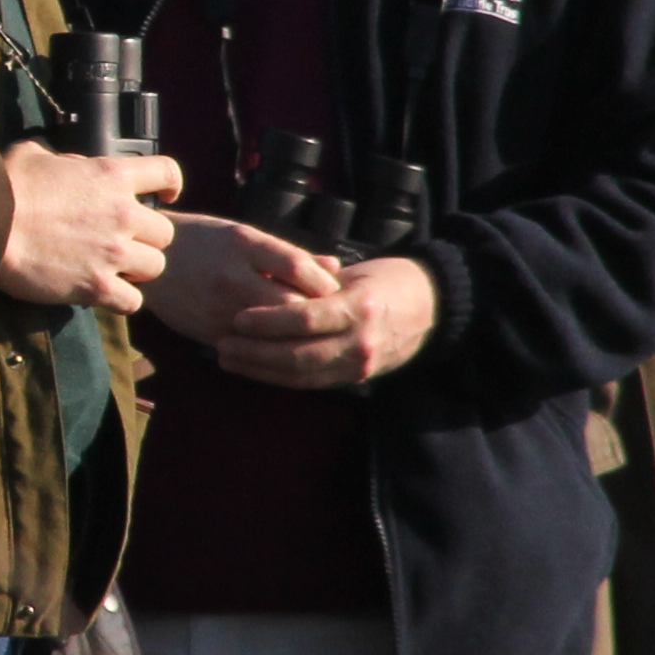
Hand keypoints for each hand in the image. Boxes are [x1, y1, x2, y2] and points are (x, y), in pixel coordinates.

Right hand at [0, 145, 181, 313]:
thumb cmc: (7, 186)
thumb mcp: (35, 154)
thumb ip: (62, 158)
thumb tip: (61, 162)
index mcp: (112, 176)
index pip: (167, 173)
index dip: (170, 184)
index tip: (165, 196)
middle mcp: (122, 214)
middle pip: (165, 232)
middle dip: (146, 238)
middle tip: (123, 243)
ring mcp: (114, 253)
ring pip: (155, 267)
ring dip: (137, 270)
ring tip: (114, 270)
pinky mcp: (98, 287)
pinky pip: (132, 302)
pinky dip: (122, 301)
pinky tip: (103, 294)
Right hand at [142, 211, 336, 348]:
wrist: (146, 260)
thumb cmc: (201, 241)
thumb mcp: (243, 234)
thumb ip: (288, 253)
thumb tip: (334, 266)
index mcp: (244, 242)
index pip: (298, 266)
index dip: (324, 283)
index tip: (336, 291)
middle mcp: (232, 274)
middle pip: (290, 305)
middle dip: (315, 315)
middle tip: (330, 320)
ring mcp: (219, 306)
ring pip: (272, 332)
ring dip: (295, 336)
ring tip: (311, 335)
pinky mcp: (208, 331)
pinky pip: (250, 347)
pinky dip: (271, 349)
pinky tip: (284, 346)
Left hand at [216, 252, 437, 388]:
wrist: (434, 307)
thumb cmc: (388, 279)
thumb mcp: (355, 273)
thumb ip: (315, 282)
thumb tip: (267, 280)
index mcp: (360, 307)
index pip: (306, 318)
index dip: (267, 322)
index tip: (236, 318)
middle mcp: (361, 341)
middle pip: (298, 355)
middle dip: (255, 353)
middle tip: (221, 344)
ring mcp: (360, 364)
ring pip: (301, 375)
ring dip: (260, 370)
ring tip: (229, 359)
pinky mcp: (357, 379)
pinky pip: (312, 382)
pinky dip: (280, 378)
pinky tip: (255, 369)